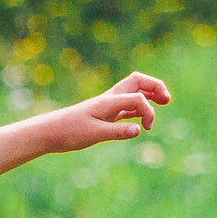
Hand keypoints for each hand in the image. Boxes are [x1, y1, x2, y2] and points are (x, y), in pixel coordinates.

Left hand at [43, 72, 171, 152]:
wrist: (49, 132)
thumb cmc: (69, 132)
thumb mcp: (93, 135)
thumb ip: (117, 132)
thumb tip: (139, 130)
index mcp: (109, 101)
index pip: (138, 98)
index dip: (149, 111)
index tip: (146, 128)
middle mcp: (110, 99)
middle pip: (138, 82)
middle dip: (155, 86)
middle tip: (167, 100)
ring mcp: (108, 106)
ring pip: (134, 93)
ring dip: (149, 95)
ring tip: (163, 102)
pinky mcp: (105, 114)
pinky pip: (127, 106)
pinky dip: (139, 109)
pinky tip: (143, 119)